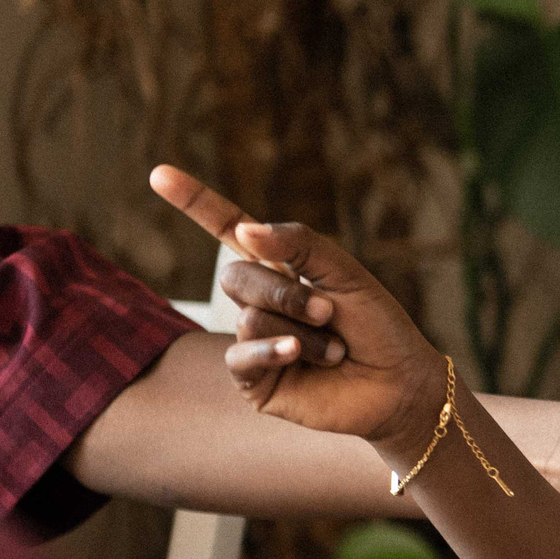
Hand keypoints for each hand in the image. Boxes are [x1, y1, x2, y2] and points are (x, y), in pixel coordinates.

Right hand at [149, 165, 444, 445]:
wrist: (400, 383)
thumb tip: (244, 230)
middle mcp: (258, 302)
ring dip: (300, 328)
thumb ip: (298, 244)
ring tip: (334, 347)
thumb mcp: (344, 272)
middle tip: (329, 313)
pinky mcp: (254, 381)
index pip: (227, 228)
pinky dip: (273, 350)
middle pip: (236, 276)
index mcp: (278, 267)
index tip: (159, 175)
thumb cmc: (377, 326)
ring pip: (247, 317)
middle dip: (285, 292)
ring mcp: (252, 341)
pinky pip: (241, 357)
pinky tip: (298, 354)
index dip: (194, 202)